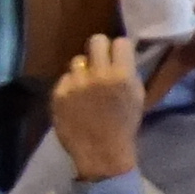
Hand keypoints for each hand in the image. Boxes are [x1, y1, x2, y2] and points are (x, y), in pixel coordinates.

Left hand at [51, 35, 149, 183]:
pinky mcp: (58, 94)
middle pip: (95, 41)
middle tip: (99, 63)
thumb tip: (122, 52)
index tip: (117, 57)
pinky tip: (75, 100)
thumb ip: (129, 72)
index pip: (119, 42)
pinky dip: (70, 87)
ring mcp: (76, 84)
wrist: (102, 152)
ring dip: (83, 71)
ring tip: (86, 87)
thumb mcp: (136, 96)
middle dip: (99, 50)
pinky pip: (65, 78)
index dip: (118, 49)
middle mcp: (98, 75)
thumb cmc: (123, 125)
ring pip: (77, 61)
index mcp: (122, 75)